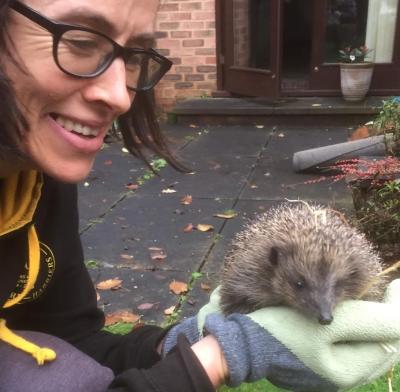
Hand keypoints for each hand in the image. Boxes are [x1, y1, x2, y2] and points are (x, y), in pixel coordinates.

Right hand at [164, 280, 399, 390]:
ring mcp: (328, 372)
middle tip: (384, 291)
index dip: (396, 308)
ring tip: (367, 299)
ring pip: (366, 346)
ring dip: (372, 322)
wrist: (240, 343)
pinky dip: (355, 329)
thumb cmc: (279, 329)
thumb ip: (371, 320)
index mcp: (349, 370)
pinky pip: (348, 348)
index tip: (395, 284)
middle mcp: (343, 376)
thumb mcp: (327, 322)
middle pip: (381, 345)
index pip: (390, 339)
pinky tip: (346, 313)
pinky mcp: (316, 364)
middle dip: (386, 316)